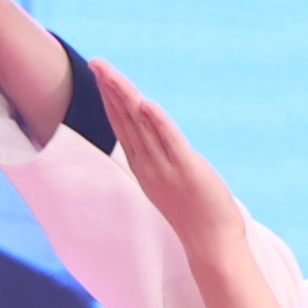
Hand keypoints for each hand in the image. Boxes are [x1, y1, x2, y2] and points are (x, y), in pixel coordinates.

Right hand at [99, 59, 240, 252]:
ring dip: (126, 99)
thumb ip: (159, 158)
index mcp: (142, 165)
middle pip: (125, 121)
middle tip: (96, 64)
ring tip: (111, 74)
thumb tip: (154, 140)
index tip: (99, 74)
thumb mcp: (169, 180)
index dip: (110, 98)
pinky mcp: (187, 171)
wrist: (211, 243)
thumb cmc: (194, 211)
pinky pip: (170, 143)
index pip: (122, 124)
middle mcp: (148, 165)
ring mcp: (165, 168)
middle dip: (110, 91)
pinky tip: (146, 104)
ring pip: (141, 127)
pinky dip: (157, 123)